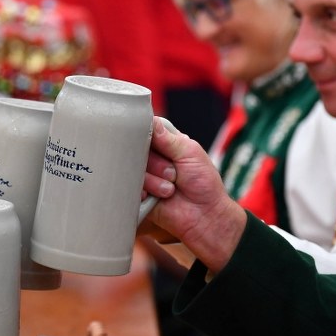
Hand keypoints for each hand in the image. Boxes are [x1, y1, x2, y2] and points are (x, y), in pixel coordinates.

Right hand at [143, 117, 246, 270]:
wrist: (205, 216)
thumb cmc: (204, 184)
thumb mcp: (190, 153)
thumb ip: (168, 138)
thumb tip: (150, 119)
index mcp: (166, 143)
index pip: (146, 129)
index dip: (147, 136)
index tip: (154, 144)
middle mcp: (152, 157)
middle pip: (136, 148)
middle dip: (157, 163)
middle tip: (174, 173)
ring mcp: (145, 175)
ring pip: (134, 169)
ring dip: (155, 181)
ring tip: (171, 190)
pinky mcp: (138, 193)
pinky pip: (130, 186)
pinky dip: (145, 192)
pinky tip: (157, 198)